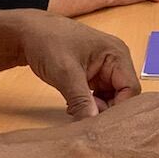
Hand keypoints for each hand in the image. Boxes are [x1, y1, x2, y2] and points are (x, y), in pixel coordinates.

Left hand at [15, 11, 139, 118]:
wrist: (27, 33)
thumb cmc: (48, 42)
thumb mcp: (65, 73)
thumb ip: (81, 100)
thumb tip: (92, 124)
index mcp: (117, 54)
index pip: (131, 89)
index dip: (118, 108)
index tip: (99, 123)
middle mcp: (116, 61)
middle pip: (123, 96)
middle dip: (106, 110)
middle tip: (84, 118)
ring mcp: (105, 69)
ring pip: (110, 99)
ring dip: (95, 109)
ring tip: (76, 110)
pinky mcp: (94, 75)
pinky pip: (99, 96)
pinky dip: (88, 105)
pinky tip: (74, 107)